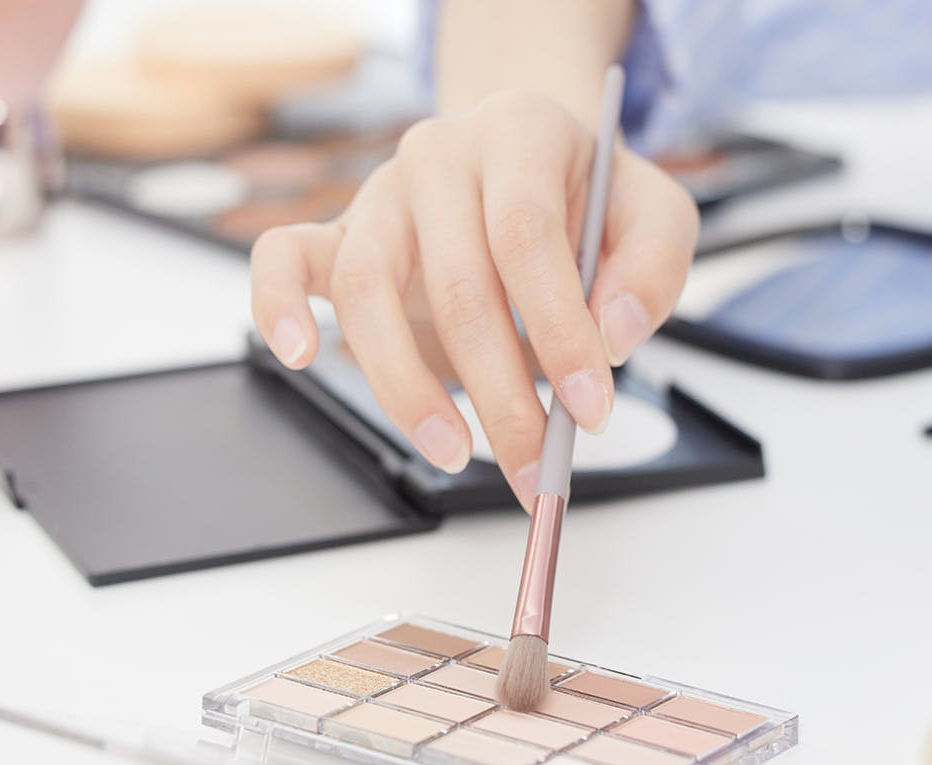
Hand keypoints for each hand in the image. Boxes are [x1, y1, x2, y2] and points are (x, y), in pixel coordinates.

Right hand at [250, 90, 698, 508]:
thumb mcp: (654, 215)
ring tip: (451, 451)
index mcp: (519, 134)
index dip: (557, 329)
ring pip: (365, 289)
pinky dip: (277, 308)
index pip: (526, 237)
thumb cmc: (586, 198)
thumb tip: (610, 335)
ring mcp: (379, 195)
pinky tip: (300, 357)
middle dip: (499, 391)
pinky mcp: (337, 234)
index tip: (588, 407)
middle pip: (454, 283)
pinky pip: (281, 260)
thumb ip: (652, 268)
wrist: (529, 161)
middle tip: (533, 463)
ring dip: (406, 386)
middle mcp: (439, 155)